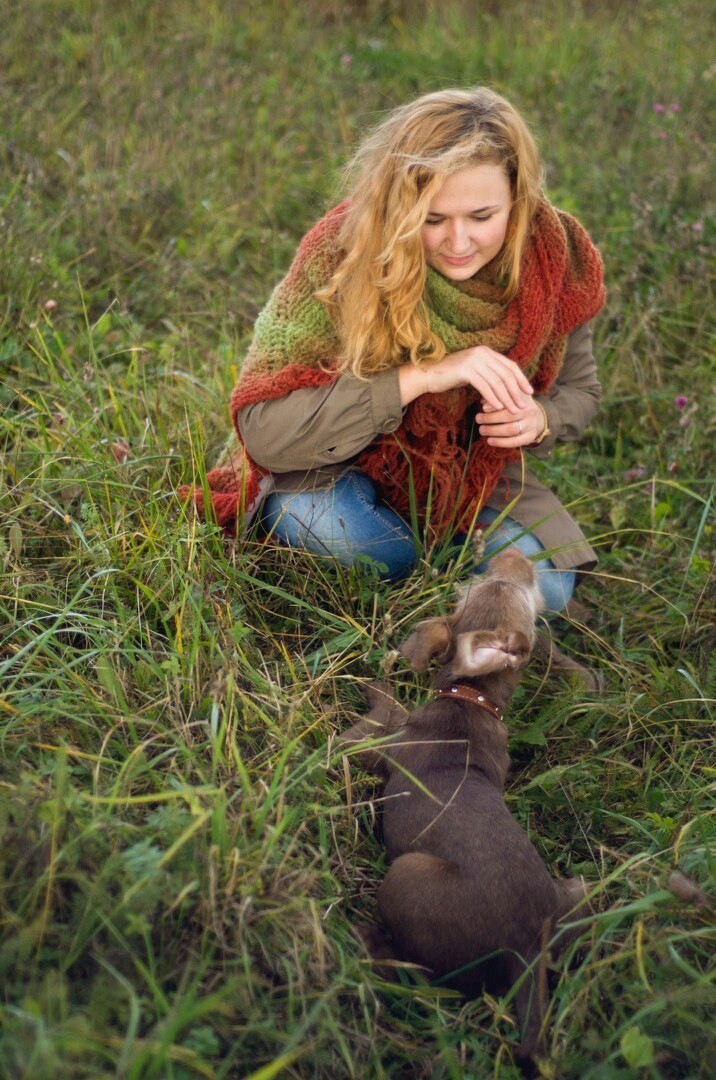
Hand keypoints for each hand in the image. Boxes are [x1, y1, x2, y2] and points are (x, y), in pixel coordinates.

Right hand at [399, 345, 532, 412]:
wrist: (428, 375)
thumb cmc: (451, 376)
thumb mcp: (474, 373)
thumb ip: (489, 375)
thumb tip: (506, 386)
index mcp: (486, 352)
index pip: (510, 365)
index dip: (521, 379)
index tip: (529, 392)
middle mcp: (482, 353)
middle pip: (506, 374)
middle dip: (516, 391)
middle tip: (523, 406)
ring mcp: (474, 360)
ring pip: (497, 382)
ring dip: (507, 398)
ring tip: (513, 410)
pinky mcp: (466, 369)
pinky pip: (484, 386)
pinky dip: (493, 398)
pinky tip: (498, 407)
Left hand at [475, 397, 546, 446]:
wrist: (536, 417)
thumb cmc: (516, 405)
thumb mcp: (510, 397)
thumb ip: (498, 397)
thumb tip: (483, 401)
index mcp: (524, 399)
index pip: (509, 401)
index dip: (496, 405)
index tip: (483, 408)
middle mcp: (530, 411)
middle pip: (509, 416)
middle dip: (491, 418)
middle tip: (478, 419)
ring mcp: (531, 425)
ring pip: (512, 429)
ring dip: (494, 431)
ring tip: (482, 430)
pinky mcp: (530, 437)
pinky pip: (515, 442)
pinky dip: (501, 443)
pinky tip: (489, 441)